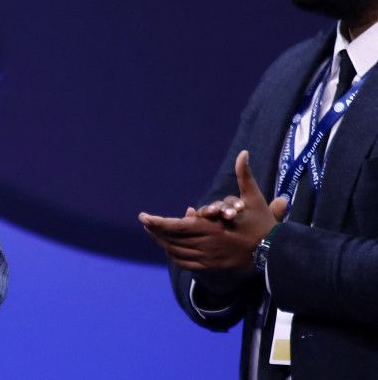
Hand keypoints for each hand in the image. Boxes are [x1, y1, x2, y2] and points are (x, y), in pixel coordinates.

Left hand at [138, 150, 287, 272]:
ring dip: (163, 242)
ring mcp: (208, 258)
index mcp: (211, 228)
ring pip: (177, 252)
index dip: (157, 222)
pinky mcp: (212, 267)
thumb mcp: (254, 199)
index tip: (143, 217)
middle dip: (156, 231)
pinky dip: (174, 255)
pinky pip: (186, 263)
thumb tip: (243, 153)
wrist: (276, 253)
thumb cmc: (264, 225)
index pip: (176, 226)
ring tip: (154, 233)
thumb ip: (244, 176)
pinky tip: (169, 248)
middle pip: (172, 239)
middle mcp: (206, 244)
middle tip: (145, 223)